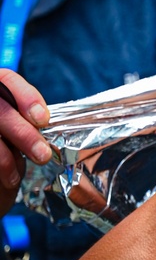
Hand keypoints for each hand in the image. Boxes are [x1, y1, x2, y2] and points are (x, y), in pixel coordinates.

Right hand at [0, 69, 51, 209]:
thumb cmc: (6, 153)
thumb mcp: (18, 136)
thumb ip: (29, 124)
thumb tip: (48, 127)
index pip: (6, 79)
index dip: (25, 96)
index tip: (43, 120)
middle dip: (22, 132)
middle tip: (42, 155)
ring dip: (4, 156)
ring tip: (17, 176)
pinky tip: (5, 180)